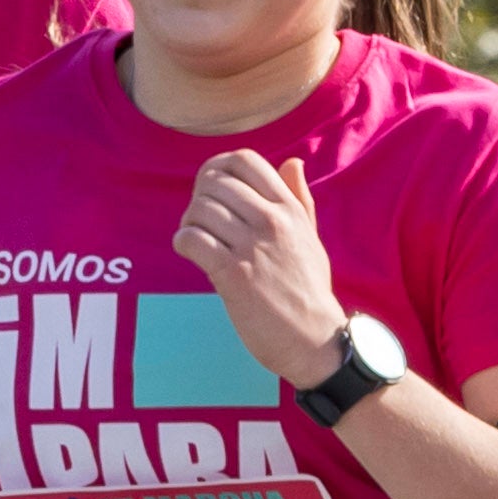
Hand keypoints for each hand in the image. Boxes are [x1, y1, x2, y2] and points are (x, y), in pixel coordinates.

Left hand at [174, 146, 347, 382]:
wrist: (314, 338)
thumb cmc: (309, 289)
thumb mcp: (311, 236)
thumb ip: (299, 198)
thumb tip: (292, 162)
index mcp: (289, 208)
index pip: (244, 160)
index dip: (217, 167)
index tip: (211, 188)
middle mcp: (272, 221)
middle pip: (215, 181)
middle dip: (198, 197)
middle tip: (201, 220)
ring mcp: (252, 246)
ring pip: (200, 209)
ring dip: (189, 222)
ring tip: (197, 238)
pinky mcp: (233, 274)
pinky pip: (192, 240)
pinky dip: (183, 243)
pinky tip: (191, 253)